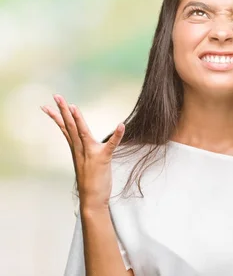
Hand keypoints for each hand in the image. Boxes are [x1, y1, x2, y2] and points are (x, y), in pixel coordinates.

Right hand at [41, 94, 124, 210]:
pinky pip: (111, 145)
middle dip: (62, 111)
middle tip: (56, 96)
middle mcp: (80, 149)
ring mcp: (90, 154)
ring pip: (82, 133)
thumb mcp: (85, 162)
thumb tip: (82, 142)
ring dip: (78, 119)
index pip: (66, 129)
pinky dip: (117, 135)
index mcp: (76, 149)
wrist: (92, 199)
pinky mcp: (103, 159)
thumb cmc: (91, 181)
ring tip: (73, 106)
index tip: (49, 104)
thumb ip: (83, 150)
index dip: (58, 116)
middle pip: (70, 126)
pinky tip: (121, 125)